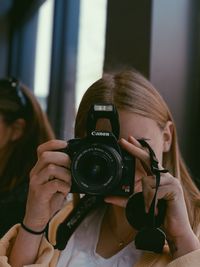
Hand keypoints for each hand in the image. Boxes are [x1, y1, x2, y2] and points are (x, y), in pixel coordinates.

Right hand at [23, 140, 71, 230]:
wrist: (37, 218)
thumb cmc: (48, 198)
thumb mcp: (55, 182)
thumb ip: (61, 171)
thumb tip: (75, 162)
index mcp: (39, 168)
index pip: (42, 149)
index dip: (54, 143)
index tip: (66, 144)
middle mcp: (35, 173)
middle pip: (46, 156)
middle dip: (64, 158)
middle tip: (71, 167)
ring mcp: (36, 183)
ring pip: (51, 168)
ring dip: (66, 174)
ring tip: (69, 181)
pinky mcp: (39, 193)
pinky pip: (54, 184)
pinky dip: (64, 186)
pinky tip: (65, 190)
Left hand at [105, 136, 199, 255]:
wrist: (175, 229)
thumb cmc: (158, 214)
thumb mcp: (138, 204)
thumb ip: (124, 200)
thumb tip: (106, 198)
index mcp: (156, 177)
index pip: (146, 159)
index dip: (138, 148)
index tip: (128, 139)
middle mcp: (164, 176)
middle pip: (148, 159)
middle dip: (135, 149)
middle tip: (124, 140)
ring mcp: (170, 181)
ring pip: (147, 181)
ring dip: (145, 197)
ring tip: (150, 208)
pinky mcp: (173, 189)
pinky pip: (154, 191)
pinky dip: (150, 201)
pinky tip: (154, 209)